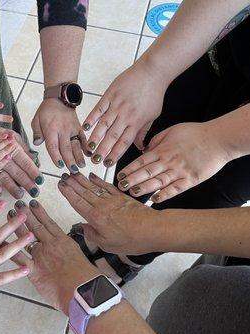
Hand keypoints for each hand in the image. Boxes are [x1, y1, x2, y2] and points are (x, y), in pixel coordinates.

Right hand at [0, 132, 43, 198]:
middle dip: (26, 183)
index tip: (39, 180)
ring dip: (13, 188)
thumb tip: (34, 158)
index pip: (26, 162)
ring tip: (20, 195)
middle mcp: (4, 157)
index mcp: (14, 148)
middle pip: (17, 172)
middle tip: (34, 191)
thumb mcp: (14, 137)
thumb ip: (24, 148)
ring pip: (5, 178)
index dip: (33, 172)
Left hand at [7, 199, 98, 313]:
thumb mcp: (80, 257)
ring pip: (26, 237)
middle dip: (26, 215)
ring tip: (10, 215)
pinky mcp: (34, 270)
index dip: (40, 212)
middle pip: (36, 226)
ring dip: (17, 226)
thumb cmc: (86, 277)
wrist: (82, 289)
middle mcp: (50, 244)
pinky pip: (19, 258)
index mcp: (63, 240)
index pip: (49, 222)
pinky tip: (1, 243)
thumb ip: (70, 251)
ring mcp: (41, 256)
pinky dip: (9, 250)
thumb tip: (67, 249)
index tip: (33, 203)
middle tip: (18, 205)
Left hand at [32, 98, 87, 172]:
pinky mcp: (79, 128)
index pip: (53, 145)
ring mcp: (72, 129)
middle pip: (66, 148)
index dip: (56, 156)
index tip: (59, 165)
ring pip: (76, 145)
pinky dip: (87, 146)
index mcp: (50, 129)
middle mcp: (62, 130)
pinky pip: (83, 138)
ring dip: (79, 156)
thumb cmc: (47, 110)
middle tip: (72, 170)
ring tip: (81, 166)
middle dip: (69, 160)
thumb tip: (38, 143)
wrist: (60, 97)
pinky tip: (89, 154)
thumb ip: (37, 132)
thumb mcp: (36, 119)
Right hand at [58, 172, 159, 255]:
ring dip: (82, 180)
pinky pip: (107, 186)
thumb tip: (83, 227)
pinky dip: (98, 181)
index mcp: (96, 218)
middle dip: (72, 183)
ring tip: (73, 173)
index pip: (77, 202)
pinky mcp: (122, 197)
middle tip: (63, 175)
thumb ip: (92, 235)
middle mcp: (102, 206)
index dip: (67, 193)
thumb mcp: (107, 245)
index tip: (60, 185)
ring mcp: (112, 200)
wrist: (153, 230)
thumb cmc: (131, 241)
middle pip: (83, 192)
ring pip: (93, 187)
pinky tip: (92, 176)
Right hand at [82, 61, 167, 166]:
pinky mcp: (110, 95)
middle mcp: (125, 115)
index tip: (107, 164)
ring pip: (103, 125)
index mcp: (136, 122)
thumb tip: (141, 147)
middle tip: (94, 160)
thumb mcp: (153, 115)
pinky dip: (91, 118)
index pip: (124, 142)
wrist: (152, 71)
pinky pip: (98, 108)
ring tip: (88, 148)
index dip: (115, 154)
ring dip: (95, 137)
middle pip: (112, 136)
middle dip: (102, 150)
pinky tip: (85, 127)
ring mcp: (116, 105)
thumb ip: (143, 132)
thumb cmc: (154, 93)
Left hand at [116, 122, 231, 202]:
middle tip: (120, 186)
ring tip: (132, 192)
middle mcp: (169, 162)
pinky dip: (165, 194)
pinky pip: (175, 189)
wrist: (218, 139)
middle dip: (132, 180)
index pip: (141, 161)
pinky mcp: (190, 180)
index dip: (129, 169)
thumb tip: (144, 151)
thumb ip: (156, 141)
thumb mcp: (171, 131)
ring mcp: (179, 172)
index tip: (119, 176)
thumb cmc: (195, 133)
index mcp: (162, 150)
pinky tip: (155, 199)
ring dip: (144, 188)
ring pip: (158, 181)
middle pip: (146, 172)